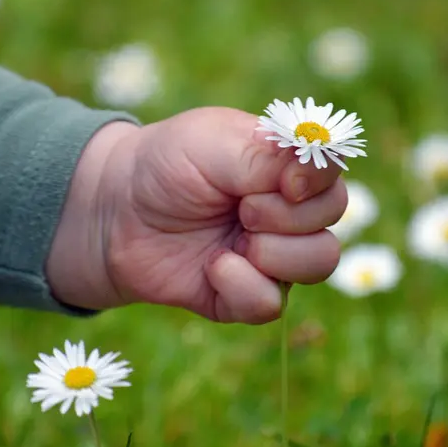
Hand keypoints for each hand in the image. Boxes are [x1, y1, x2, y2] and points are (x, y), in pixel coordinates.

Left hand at [46, 107, 347, 323]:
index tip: (284, 183)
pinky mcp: (244, 294)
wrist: (113, 214)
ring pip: (319, 263)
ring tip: (234, 242)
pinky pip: (272, 304)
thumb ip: (269, 154)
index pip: (333, 174)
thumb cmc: (164, 166)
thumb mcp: (214, 142)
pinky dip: (243, 287)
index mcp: (284, 166)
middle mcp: (287, 210)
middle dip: (287, 216)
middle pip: (333, 219)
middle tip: (240, 208)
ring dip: (276, 254)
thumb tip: (313, 173)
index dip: (316, 182)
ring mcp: (271, 254)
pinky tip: (213, 268)